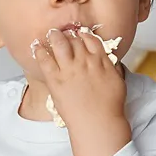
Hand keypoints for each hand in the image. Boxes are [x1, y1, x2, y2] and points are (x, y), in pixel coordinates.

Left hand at [34, 28, 130, 155]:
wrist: (98, 123)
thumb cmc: (110, 107)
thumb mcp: (118, 82)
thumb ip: (112, 68)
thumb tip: (110, 61)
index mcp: (101, 61)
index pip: (91, 39)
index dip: (84, 34)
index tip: (79, 33)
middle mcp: (85, 61)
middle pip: (75, 39)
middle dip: (68, 34)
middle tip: (63, 32)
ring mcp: (70, 70)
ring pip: (60, 44)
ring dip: (55, 36)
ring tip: (51, 33)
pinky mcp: (56, 80)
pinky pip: (45, 60)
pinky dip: (40, 51)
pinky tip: (37, 47)